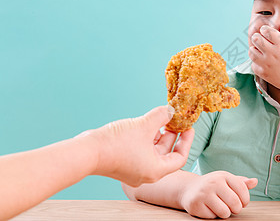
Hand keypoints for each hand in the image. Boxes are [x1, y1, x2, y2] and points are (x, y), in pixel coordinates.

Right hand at [76, 106, 194, 186]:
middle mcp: (146, 173)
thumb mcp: (144, 125)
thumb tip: (171, 110)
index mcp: (156, 170)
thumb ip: (161, 116)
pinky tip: (146, 124)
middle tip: (175, 119)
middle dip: (172, 135)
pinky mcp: (124, 164)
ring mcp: (134, 170)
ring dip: (158, 135)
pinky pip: (141, 151)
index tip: (188, 128)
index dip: (186, 141)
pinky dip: (146, 138)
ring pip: (152, 151)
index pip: (180, 158)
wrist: (87, 151)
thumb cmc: (117, 143)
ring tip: (161, 118)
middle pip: (166, 153)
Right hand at [180, 171, 257, 218]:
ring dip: (225, 213)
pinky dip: (213, 215)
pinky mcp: (196, 204)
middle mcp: (213, 182)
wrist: (189, 189)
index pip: (242, 189)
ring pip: (224, 212)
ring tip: (221, 207)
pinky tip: (209, 208)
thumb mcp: (227, 181)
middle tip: (232, 207)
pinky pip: (212, 216)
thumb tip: (255, 181)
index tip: (242, 202)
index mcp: (224, 176)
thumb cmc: (213, 185)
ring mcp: (204, 193)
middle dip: (236, 209)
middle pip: (234, 202)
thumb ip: (242, 182)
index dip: (245, 199)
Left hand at [249, 23, 279, 94]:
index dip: (265, 29)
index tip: (267, 32)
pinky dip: (255, 62)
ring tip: (260, 50)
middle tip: (261, 39)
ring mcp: (267, 64)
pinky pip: (252, 64)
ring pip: (251, 51)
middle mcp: (273, 53)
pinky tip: (262, 61)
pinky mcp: (263, 74)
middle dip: (257, 37)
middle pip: (256, 39)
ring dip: (254, 48)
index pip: (266, 31)